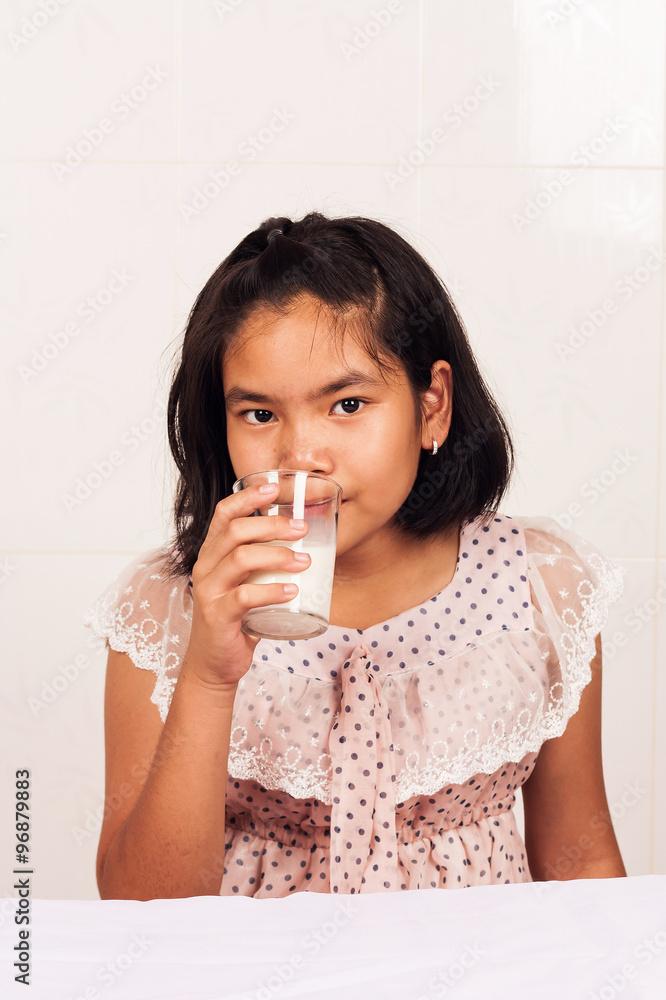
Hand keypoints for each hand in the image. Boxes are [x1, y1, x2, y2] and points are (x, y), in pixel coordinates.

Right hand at [182, 483, 309, 689]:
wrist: (214, 663)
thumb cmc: (236, 619)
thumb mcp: (246, 582)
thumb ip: (264, 562)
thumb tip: (306, 541)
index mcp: (212, 554)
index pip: (223, 514)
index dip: (247, 497)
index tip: (273, 487)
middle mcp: (205, 567)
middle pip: (236, 531)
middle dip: (273, 525)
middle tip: (302, 529)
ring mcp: (209, 592)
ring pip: (241, 559)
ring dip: (278, 555)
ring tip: (305, 562)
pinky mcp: (217, 616)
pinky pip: (244, 596)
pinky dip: (271, 591)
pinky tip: (292, 591)